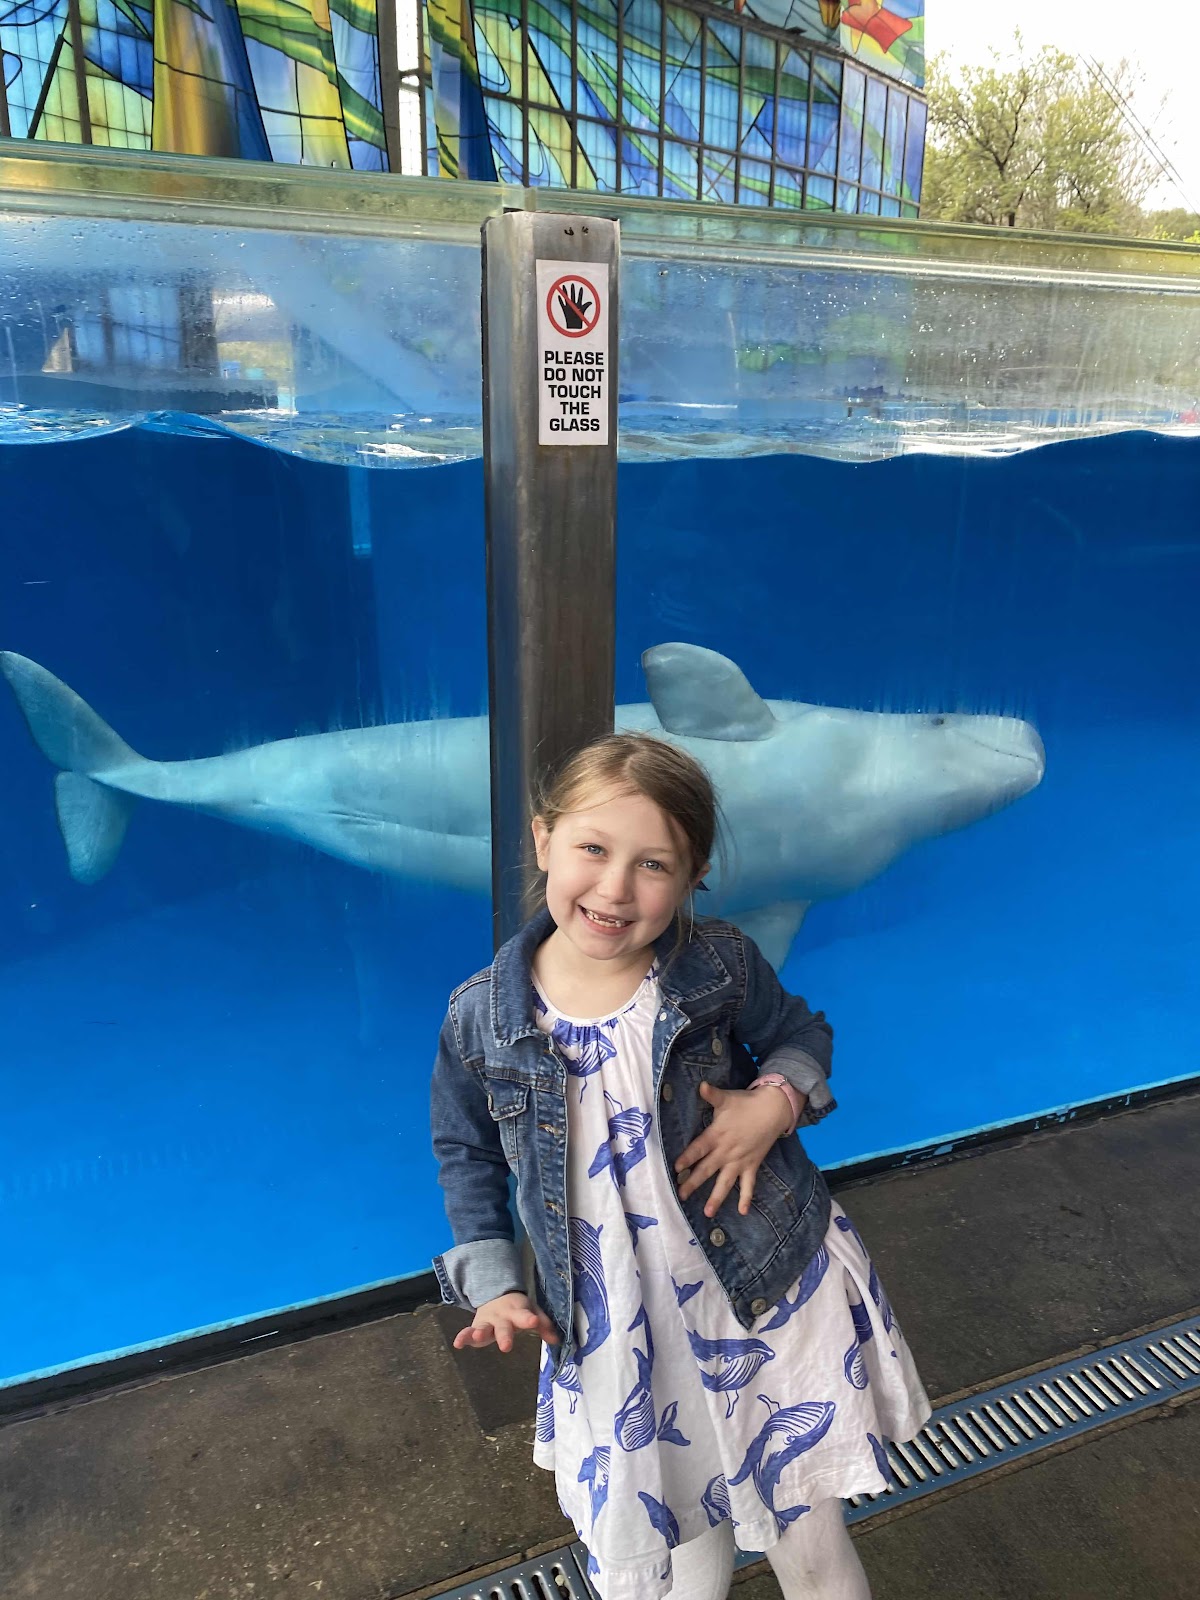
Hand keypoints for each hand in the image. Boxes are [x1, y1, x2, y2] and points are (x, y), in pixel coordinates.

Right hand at [452, 1292, 559, 1353]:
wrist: (495, 1296)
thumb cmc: (517, 1309)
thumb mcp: (532, 1313)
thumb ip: (544, 1325)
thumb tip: (557, 1340)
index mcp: (517, 1311)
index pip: (524, 1315)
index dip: (529, 1318)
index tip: (533, 1322)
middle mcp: (501, 1317)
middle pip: (503, 1326)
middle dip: (504, 1335)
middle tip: (506, 1346)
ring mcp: (487, 1322)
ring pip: (484, 1328)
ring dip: (480, 1332)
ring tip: (476, 1336)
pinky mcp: (475, 1328)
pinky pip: (467, 1332)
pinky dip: (463, 1337)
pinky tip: (457, 1343)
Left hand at [675, 1081, 801, 1218]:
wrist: (772, 1110)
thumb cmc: (745, 1103)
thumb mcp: (726, 1098)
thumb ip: (711, 1094)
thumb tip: (700, 1085)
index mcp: (717, 1135)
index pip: (698, 1149)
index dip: (687, 1158)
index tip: (676, 1169)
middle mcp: (726, 1151)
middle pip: (707, 1170)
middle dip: (693, 1183)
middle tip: (680, 1196)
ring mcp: (740, 1161)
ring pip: (725, 1182)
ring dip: (717, 1198)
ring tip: (708, 1213)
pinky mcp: (752, 1165)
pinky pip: (748, 1185)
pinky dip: (746, 1198)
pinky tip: (742, 1212)